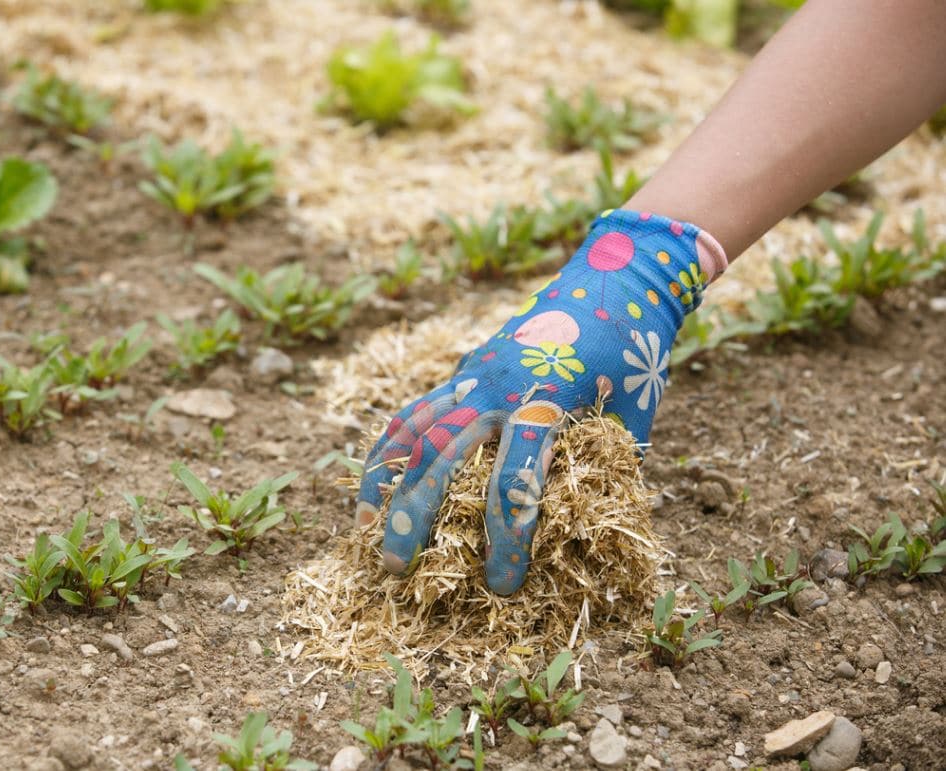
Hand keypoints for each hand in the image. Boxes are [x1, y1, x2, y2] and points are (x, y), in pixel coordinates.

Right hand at [355, 209, 726, 594]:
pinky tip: (376, 477)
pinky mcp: (463, 369)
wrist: (613, 280)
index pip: (515, 484)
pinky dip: (391, 445)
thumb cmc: (631, 356)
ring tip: (364, 529)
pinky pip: (416, 409)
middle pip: (441, 459)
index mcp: (546, 406)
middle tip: (398, 568)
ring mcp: (473, 376)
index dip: (506, 539)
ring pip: (414, 430)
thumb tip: (588, 534)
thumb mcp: (632, 418)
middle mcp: (498, 391)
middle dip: (415, 517)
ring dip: (386, 481)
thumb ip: (605, 473)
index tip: (501, 582)